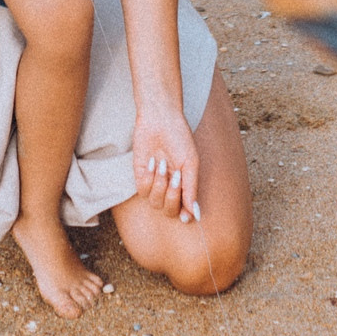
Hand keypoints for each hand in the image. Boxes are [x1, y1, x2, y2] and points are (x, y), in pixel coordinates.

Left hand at [129, 102, 199, 223]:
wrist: (160, 119)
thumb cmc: (179, 138)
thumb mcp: (190, 163)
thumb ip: (191, 189)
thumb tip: (196, 214)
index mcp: (184, 184)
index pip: (183, 210)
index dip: (184, 215)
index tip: (185, 216)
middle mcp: (169, 186)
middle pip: (168, 210)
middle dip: (172, 197)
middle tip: (175, 176)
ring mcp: (154, 182)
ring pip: (155, 202)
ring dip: (160, 185)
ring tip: (162, 164)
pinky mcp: (140, 175)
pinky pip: (142, 190)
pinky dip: (148, 178)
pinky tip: (152, 162)